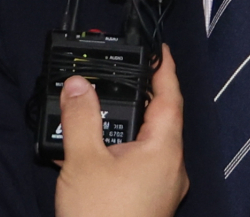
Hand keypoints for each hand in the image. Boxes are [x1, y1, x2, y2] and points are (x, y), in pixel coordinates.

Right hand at [54, 44, 188, 216]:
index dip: (165, 69)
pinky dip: (115, 150)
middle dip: (136, 95)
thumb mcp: (84, 160)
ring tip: (91, 112)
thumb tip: (78, 85)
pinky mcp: (147, 202)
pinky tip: (85, 151)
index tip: (161, 48)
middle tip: (118, 73)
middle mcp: (170, 168)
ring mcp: (160, 188)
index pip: (171, 97)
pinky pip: (135, 164)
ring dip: (119, 125)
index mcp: (164, 151)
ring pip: (144, 143)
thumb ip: (80, 117)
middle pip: (158, 119)